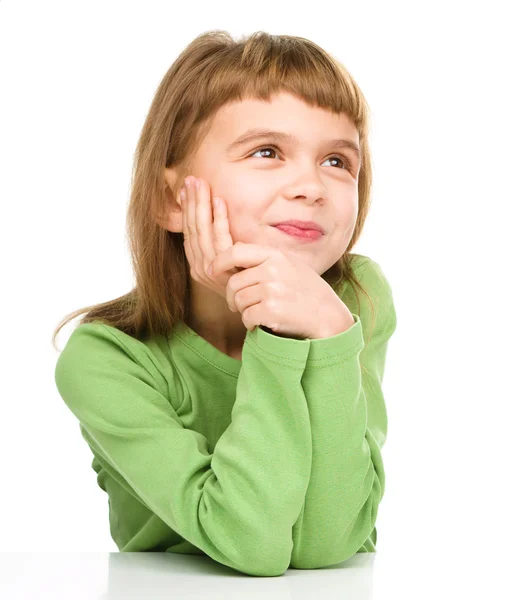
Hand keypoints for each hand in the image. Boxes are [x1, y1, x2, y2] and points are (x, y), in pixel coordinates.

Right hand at [180, 176, 242, 301]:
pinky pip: (219, 238)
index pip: (188, 231)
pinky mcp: (223, 270)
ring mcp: (210, 270)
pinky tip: (219, 201)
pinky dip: (218, 218)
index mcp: (198, 265)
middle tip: (192, 179)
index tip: (186, 189)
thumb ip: (219, 241)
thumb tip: (211, 215)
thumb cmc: (251, 276)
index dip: (186, 209)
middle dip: (191, 202)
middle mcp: (199, 268)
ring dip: (201, 205)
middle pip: (191, 229)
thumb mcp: (230, 259)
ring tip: (201, 184)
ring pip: (201, 231)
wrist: (265, 302)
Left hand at [208, 241, 354, 339]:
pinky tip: (261, 324)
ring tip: (257, 314)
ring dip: (243, 311)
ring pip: (239, 301)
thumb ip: (265, 259)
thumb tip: (233, 253)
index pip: (236, 251)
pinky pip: (246, 317)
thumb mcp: (291, 265)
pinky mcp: (272, 310)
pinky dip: (250, 324)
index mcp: (276, 255)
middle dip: (232, 297)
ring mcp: (273, 289)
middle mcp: (273, 269)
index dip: (219, 261)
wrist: (329, 317)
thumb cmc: (307, 292)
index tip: (212, 270)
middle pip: (234, 282)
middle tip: (238, 305)